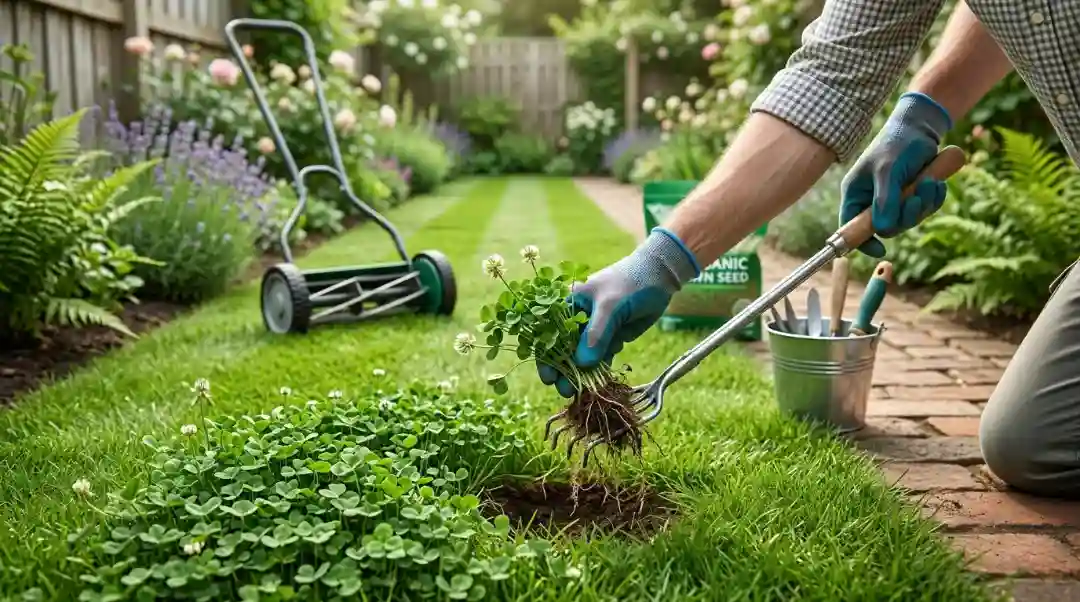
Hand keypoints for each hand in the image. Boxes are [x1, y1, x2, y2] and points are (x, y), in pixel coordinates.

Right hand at [536, 228, 699, 397]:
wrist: (660, 278)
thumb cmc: (631, 283)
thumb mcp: (611, 306)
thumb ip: (596, 334)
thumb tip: (581, 363)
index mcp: (570, 304)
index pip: (550, 332)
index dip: (546, 355)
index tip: (548, 377)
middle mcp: (578, 318)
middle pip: (565, 348)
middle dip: (564, 370)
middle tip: (565, 391)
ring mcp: (595, 329)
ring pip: (583, 356)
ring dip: (581, 375)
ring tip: (579, 393)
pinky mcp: (611, 337)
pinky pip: (601, 358)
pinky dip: (599, 371)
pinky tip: (597, 386)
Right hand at [840, 92, 952, 257]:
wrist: (922, 126)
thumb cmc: (897, 143)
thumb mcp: (888, 171)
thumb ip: (885, 201)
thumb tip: (883, 231)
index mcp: (856, 193)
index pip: (850, 226)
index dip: (861, 241)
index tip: (880, 249)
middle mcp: (871, 199)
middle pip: (885, 227)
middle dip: (906, 216)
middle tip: (916, 199)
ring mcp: (893, 198)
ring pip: (907, 220)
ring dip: (923, 205)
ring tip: (931, 183)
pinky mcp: (912, 194)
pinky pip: (923, 210)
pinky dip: (933, 199)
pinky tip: (937, 183)